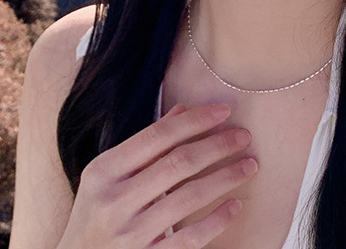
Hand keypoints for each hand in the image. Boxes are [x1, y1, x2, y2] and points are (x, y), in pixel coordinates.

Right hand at [57, 102, 256, 247]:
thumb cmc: (96, 215)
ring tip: (249, 165)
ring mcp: (129, 235)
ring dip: (225, 178)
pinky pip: (189, 239)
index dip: (195, 120)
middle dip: (217, 146)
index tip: (224, 110)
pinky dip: (216, 220)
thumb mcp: (108, 176)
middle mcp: (114, 202)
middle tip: (244, 135)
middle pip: (178, 164)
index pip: (157, 136)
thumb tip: (184, 110)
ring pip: (189, 198)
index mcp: (103, 171)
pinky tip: (235, 206)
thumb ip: (145, 145)